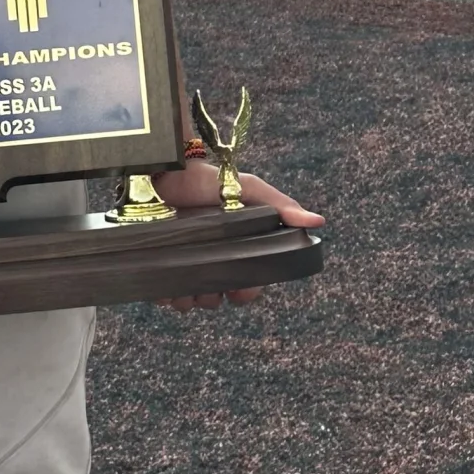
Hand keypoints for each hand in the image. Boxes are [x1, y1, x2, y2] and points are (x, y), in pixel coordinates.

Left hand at [147, 161, 324, 312]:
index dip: (246, 292)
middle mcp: (208, 258)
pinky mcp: (155, 264)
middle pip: (217, 297)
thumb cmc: (207, 179)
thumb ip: (281, 207)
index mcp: (233, 247)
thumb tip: (318, 221)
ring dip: (191, 301)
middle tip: (212, 289)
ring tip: (187, 288)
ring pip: (190, 300)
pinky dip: (166, 296)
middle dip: (216, 298)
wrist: (164, 171)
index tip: (242, 289)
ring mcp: (181, 262)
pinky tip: (166, 287)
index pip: (246, 284)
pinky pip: (162, 293)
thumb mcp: (248, 189)